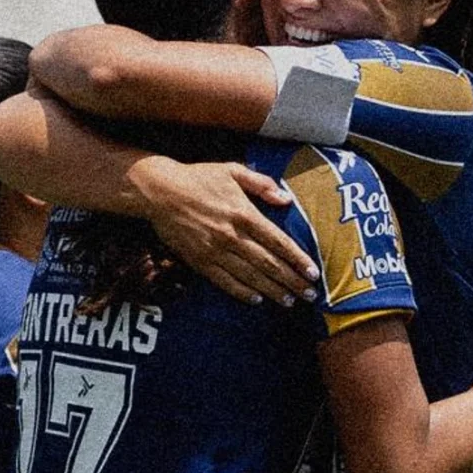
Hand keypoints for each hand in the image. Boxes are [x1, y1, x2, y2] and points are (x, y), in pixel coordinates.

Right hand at [135, 157, 319, 305]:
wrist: (159, 191)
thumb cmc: (199, 178)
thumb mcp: (233, 170)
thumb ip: (262, 184)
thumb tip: (286, 200)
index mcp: (244, 214)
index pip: (279, 242)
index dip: (298, 259)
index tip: (313, 272)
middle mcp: (233, 236)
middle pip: (269, 264)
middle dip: (292, 281)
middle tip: (310, 294)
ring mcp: (215, 251)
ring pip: (250, 277)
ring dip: (273, 291)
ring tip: (290, 301)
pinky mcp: (199, 261)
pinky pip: (225, 282)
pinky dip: (242, 293)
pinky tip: (257, 300)